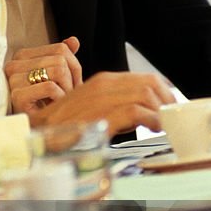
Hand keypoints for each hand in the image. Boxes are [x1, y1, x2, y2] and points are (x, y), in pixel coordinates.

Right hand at [6, 37, 82, 113]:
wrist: (29, 129)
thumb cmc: (42, 104)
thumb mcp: (54, 78)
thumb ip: (62, 58)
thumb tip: (73, 40)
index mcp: (22, 56)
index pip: (61, 49)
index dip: (73, 67)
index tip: (70, 84)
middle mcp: (14, 64)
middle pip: (61, 59)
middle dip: (71, 80)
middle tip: (65, 95)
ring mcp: (13, 80)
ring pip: (58, 71)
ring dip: (65, 90)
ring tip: (57, 101)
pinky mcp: (17, 95)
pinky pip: (51, 87)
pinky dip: (59, 99)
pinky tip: (52, 107)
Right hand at [31, 71, 175, 135]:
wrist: (40, 132)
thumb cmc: (65, 125)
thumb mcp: (93, 107)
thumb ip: (117, 105)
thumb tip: (145, 114)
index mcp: (103, 81)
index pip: (144, 78)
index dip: (163, 91)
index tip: (169, 106)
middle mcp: (104, 85)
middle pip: (149, 83)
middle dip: (166, 100)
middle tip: (171, 116)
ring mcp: (102, 99)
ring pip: (146, 94)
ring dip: (159, 111)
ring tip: (162, 125)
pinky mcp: (101, 115)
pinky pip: (136, 111)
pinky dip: (151, 120)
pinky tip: (153, 128)